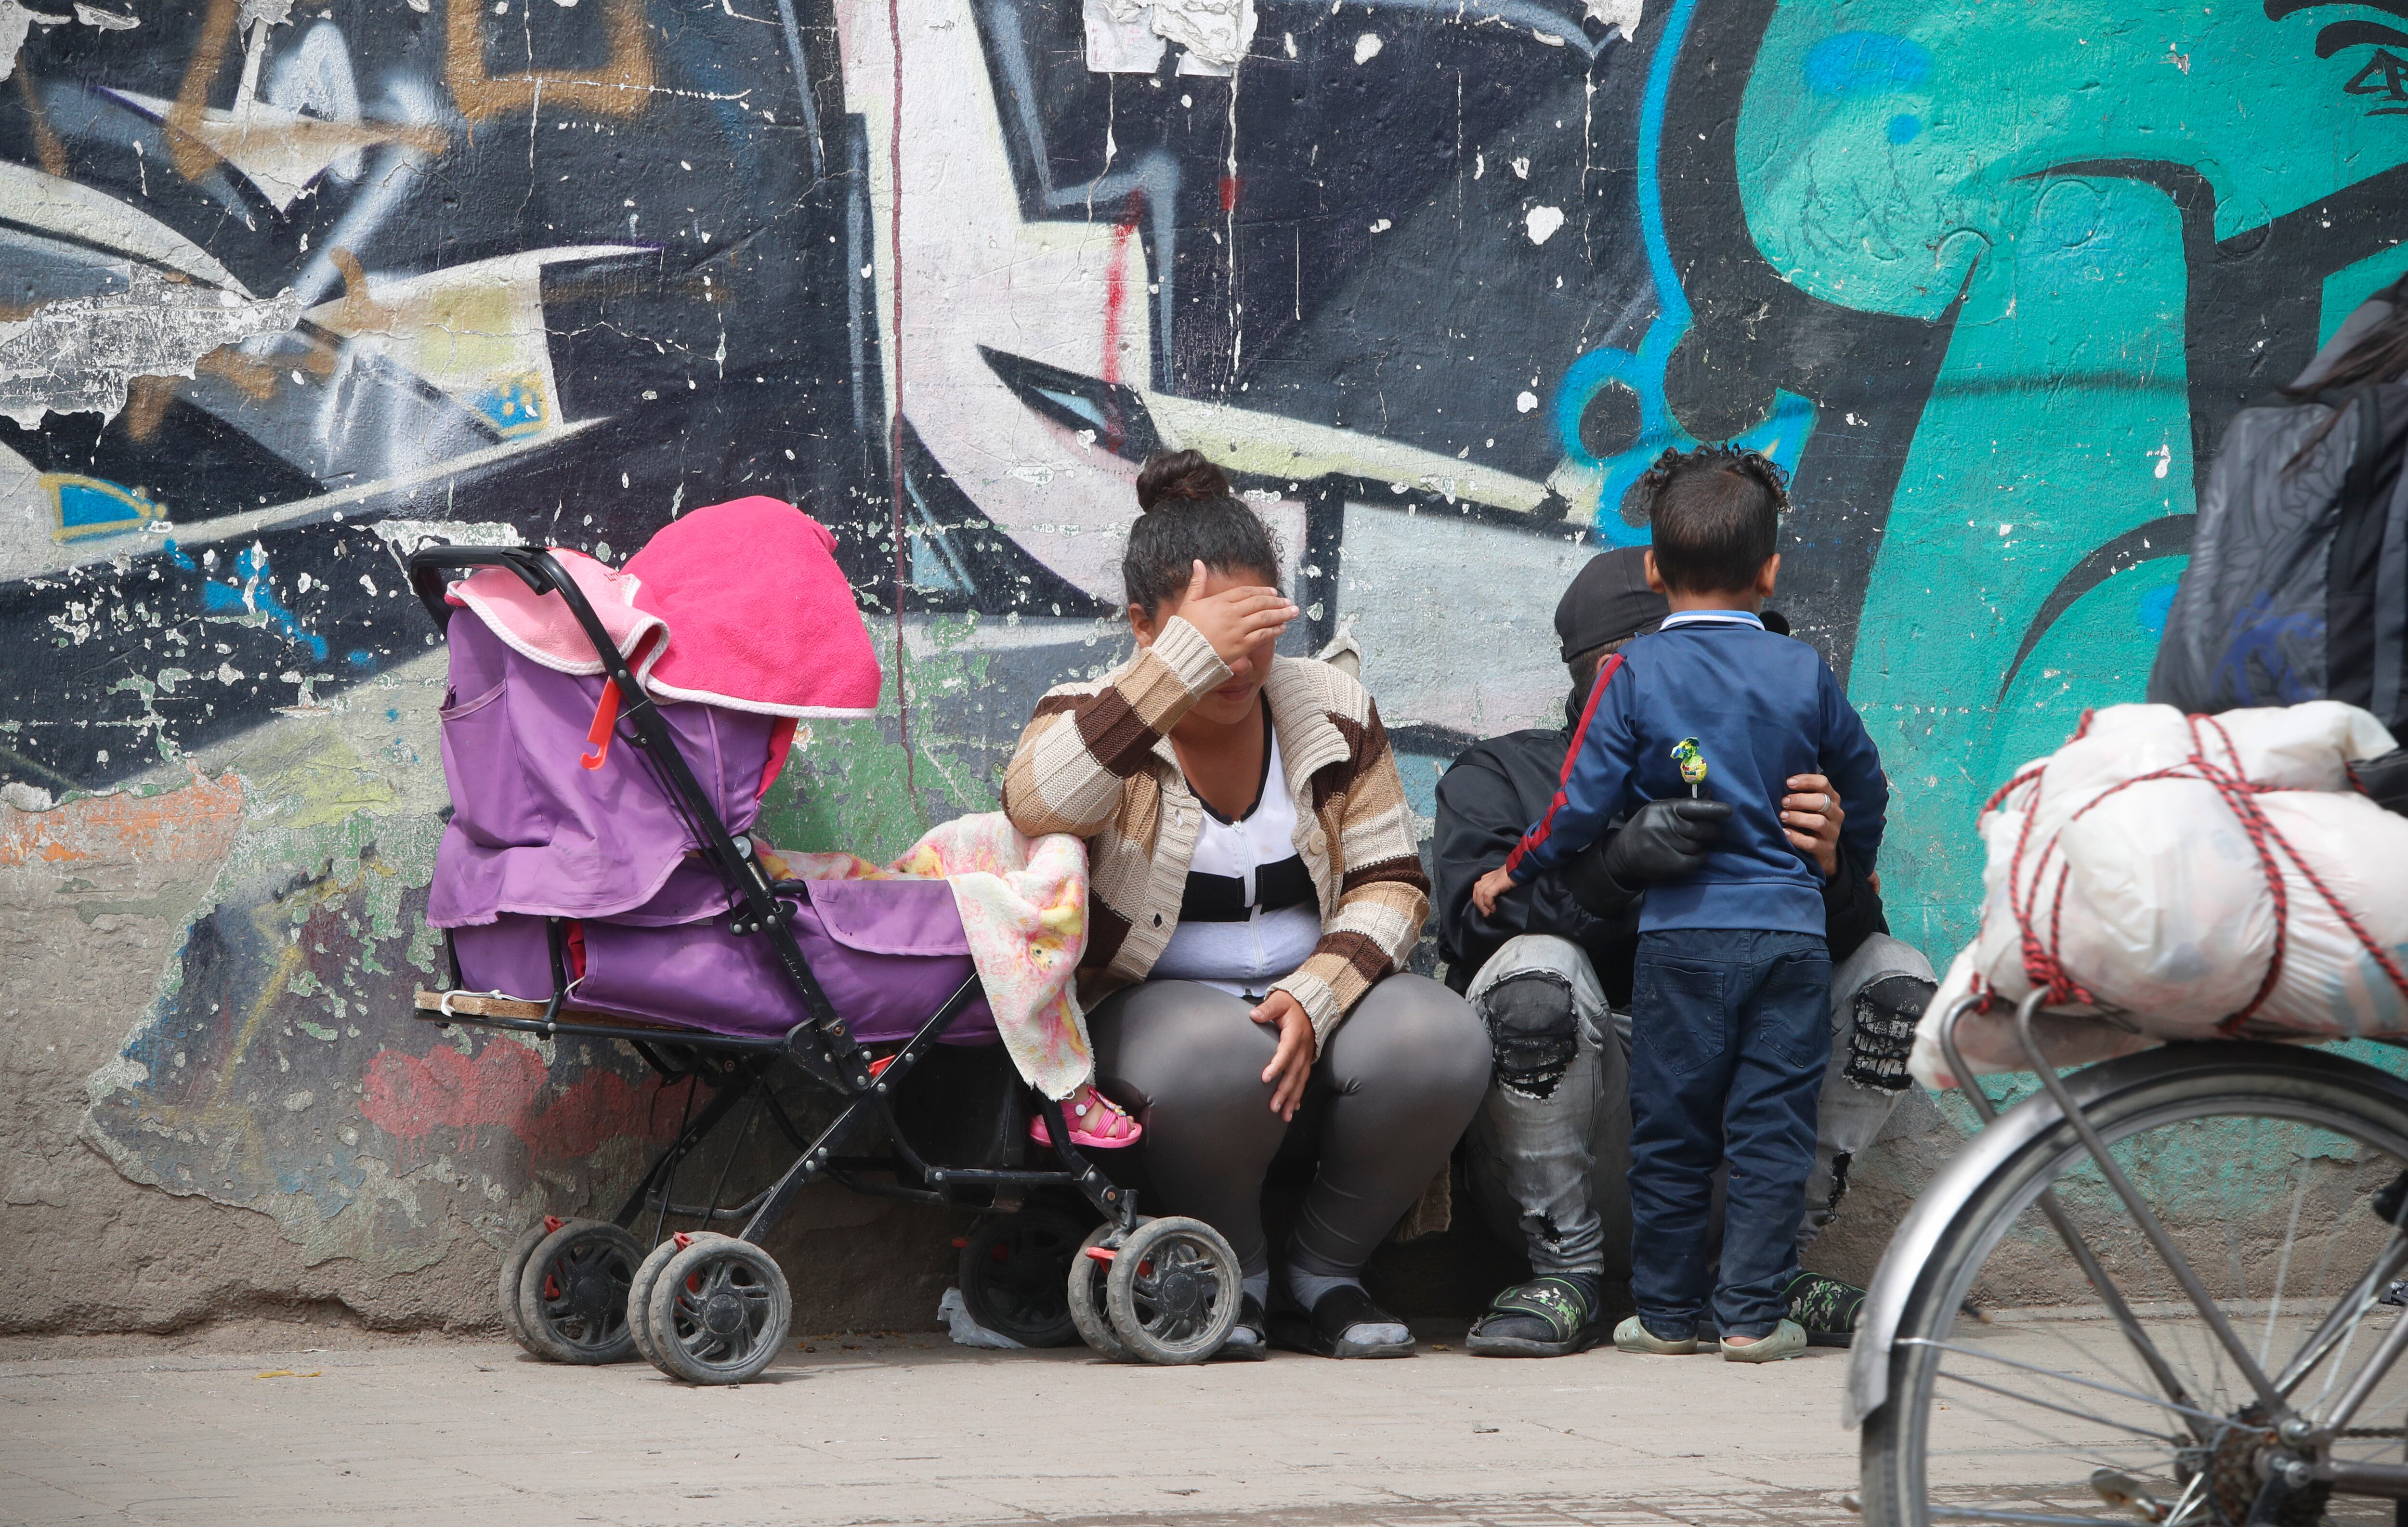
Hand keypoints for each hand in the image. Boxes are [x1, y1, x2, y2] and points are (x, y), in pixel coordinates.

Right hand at [1172, 560, 1296, 665]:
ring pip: (1264, 618)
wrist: (1182, 655)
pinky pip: (1262, 636)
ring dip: (1281, 614)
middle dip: (1276, 602)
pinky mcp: (1241, 646)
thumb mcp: (1188, 603)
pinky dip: (1274, 630)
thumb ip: (1197, 583)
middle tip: (1288, 601)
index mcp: (1219, 602)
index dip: (1261, 591)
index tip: (1273, 592)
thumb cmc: (1184, 630)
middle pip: (1259, 603)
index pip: (1245, 592)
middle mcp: (1231, 614)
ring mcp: (1237, 630)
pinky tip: (1282, 627)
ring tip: (1293, 612)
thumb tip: (1198, 562)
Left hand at [1250, 991, 1315, 1118]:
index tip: (1265, 1078)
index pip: (1285, 1052)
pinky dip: (1299, 1094)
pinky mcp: (1307, 1060)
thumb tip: (1253, 1015)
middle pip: (1293, 1073)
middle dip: (1284, 1092)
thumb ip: (1267, 1009)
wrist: (1312, 1005)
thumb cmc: (1291, 1004)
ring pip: (1300, 1080)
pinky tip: (1293, 1108)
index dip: (1276, 1065)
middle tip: (1273, 1107)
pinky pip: (1304, 1079)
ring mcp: (1307, 1056)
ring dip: (1292, 1098)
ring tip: (1284, 1115)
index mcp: (1295, 1034)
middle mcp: (1303, 1048)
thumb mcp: (1279, 1001)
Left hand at [1470, 863, 1515, 916]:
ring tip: (1487, 913)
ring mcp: (1492, 879)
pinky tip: (1493, 909)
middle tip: (1485, 913)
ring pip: (1479, 893)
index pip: (1478, 887)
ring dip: (1482, 905)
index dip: (1479, 898)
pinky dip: (1489, 903)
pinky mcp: (1497, 883)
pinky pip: (1488, 895)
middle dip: (1478, 903)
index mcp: (1490, 876)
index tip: (1484, 908)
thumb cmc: (1517, 874)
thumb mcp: (1505, 880)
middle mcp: (1489, 877)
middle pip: (1476, 890)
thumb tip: (1499, 897)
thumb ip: (1500, 886)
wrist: (1523, 867)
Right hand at [1600, 798, 1731, 885]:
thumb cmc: (1647, 829)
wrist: (1622, 855)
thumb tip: (1710, 795)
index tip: (1728, 811)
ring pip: (1699, 845)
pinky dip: (1699, 859)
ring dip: (1700, 846)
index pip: (1692, 806)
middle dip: (1712, 832)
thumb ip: (1685, 807)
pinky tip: (1693, 857)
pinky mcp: (1667, 862)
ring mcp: (1665, 844)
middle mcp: (1664, 824)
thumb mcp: (1661, 812)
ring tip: (1690, 846)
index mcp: (1664, 808)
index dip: (1712, 809)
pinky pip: (1696, 860)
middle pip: (1702, 828)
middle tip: (1713, 834)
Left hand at [1780, 773, 1843, 878]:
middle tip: (1783, 802)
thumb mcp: (1810, 805)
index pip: (1823, 783)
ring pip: (1818, 822)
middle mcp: (1836, 813)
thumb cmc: (1810, 820)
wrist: (1823, 850)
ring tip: (1782, 816)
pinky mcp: (1826, 848)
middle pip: (1822, 801)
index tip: (1788, 782)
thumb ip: (1801, 793)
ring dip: (1798, 818)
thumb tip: (1781, 781)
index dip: (1806, 781)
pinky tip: (1785, 833)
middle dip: (1800, 800)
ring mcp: (1833, 832)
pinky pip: (1812, 843)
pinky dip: (1796, 837)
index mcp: (1832, 798)